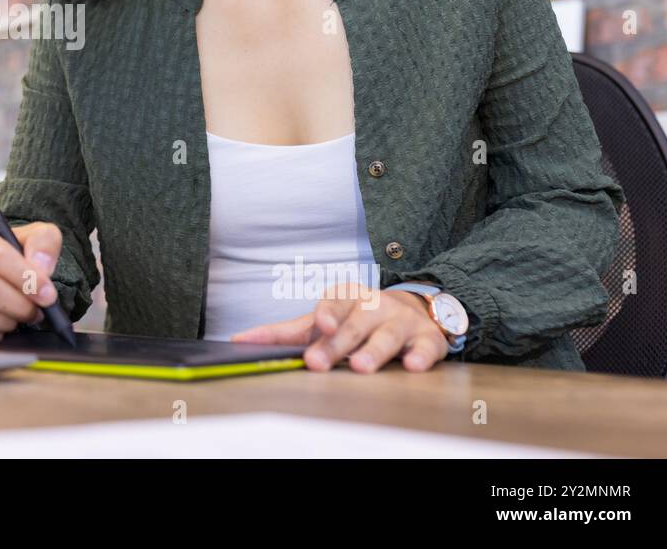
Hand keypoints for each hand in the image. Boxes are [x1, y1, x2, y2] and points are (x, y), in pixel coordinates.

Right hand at [0, 220, 62, 342]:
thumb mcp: (36, 237)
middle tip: (38, 309)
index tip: (46, 293)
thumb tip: (41, 266)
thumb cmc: (16, 254)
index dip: (25, 277)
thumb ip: (44, 243)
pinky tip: (3, 323)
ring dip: (9, 320)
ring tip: (22, 314)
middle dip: (19, 304)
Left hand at [229, 284, 449, 373]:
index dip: (325, 314)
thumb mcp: (324, 320)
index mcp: (345, 299)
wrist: (411, 310)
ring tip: (360, 367)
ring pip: (386, 335)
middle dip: (336, 344)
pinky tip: (411, 366)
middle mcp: (373, 306)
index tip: (319, 326)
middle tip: (318, 362)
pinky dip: (420, 355)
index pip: (332, 304)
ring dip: (374, 350)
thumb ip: (286, 332)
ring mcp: (401, 321)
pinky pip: (426, 346)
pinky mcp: (427, 338)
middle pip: (353, 325)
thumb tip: (240, 340)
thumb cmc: (356, 317)